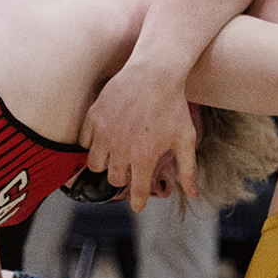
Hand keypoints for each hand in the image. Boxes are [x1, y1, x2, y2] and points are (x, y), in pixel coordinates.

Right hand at [78, 62, 198, 211]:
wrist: (155, 71)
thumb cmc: (174, 105)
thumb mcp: (185, 139)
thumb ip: (188, 169)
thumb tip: (193, 194)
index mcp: (144, 157)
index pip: (138, 191)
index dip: (139, 202)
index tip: (139, 206)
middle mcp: (121, 149)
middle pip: (115, 179)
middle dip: (124, 178)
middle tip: (130, 170)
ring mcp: (104, 133)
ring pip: (95, 165)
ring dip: (105, 165)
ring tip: (114, 157)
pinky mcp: (94, 117)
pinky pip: (84, 142)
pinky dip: (92, 144)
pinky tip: (103, 139)